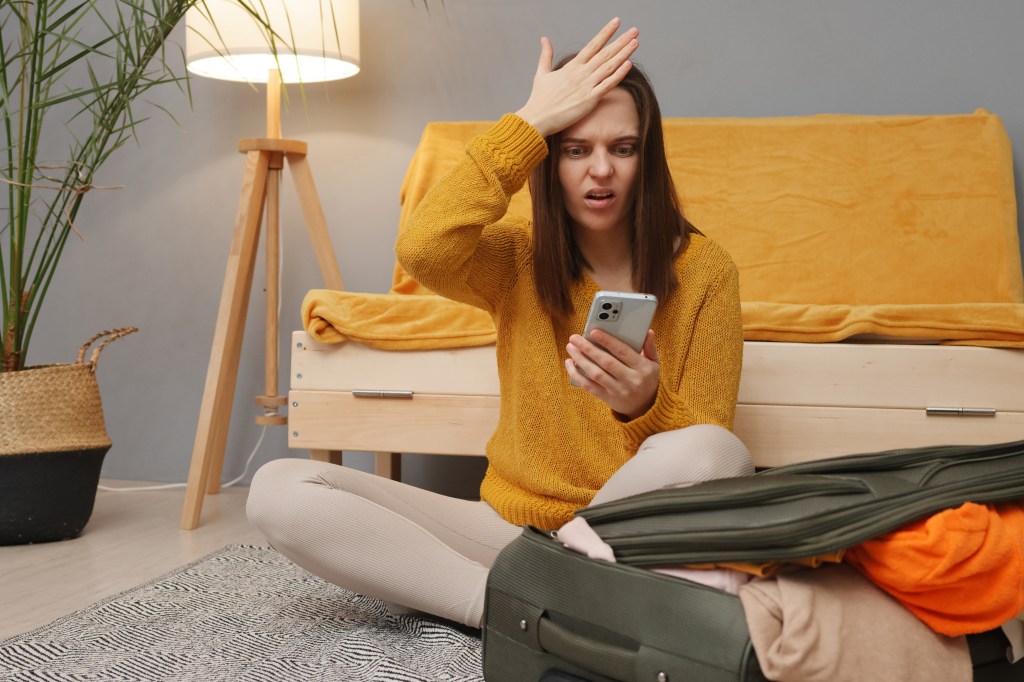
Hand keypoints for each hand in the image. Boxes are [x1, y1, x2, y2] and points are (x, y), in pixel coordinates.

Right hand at [515, 18, 638, 137]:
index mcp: (571, 66)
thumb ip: (545, 55)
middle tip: (634, 30)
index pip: (592, 45)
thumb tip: (544, 38)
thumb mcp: (541, 73)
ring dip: (623, 53)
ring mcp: (586, 86)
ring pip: (609, 66)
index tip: (616, 22)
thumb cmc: (539, 99)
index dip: (606, 32)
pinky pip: (607, 85)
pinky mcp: (589, 100)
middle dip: (621, 41)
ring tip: (635, 42)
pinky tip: (629, 64)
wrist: (537, 118)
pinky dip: (618, 74)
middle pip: (605, 53)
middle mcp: (580, 73)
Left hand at [565, 328, 659, 419]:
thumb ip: (650, 347)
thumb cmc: (647, 380)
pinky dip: (577, 375)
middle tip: (575, 338)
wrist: (645, 408)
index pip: (622, 351)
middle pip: (606, 362)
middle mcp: (630, 380)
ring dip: (580, 360)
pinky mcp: (607, 398)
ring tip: (571, 348)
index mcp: (642, 368)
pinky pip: (589, 386)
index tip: (593, 331)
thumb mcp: (654, 364)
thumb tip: (648, 331)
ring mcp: (618, 391)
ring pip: (595, 374)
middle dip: (588, 348)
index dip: (607, 341)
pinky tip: (570, 363)